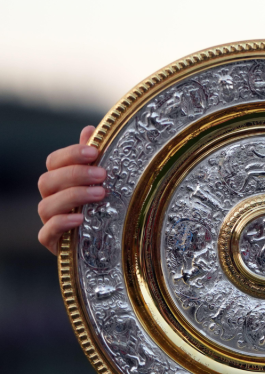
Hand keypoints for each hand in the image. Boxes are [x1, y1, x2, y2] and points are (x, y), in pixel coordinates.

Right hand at [37, 125, 106, 254]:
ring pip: (47, 205)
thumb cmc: (104, 206)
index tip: (94, 151)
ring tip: (100, 193)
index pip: (54, 162)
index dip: (71, 154)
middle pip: (48, 181)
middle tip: (102, 174)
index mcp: (60, 180)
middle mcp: (51, 198)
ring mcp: (49, 220)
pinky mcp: (53, 242)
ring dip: (73, 196)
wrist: (107, 243)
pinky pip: (46, 232)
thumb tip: (90, 130)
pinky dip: (61, 224)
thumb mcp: (103, 181)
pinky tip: (80, 219)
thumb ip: (94, 158)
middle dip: (75, 175)